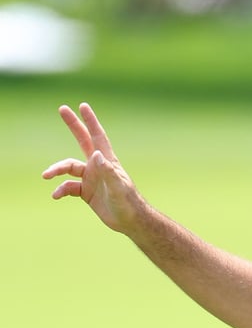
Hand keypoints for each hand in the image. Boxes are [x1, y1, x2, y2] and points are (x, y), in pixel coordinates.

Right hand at [42, 103, 143, 232]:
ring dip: (57, 170)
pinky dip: (60, 190)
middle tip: (62, 108)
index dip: (90, 121)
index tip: (83, 106)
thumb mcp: (118, 187)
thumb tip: (96, 155)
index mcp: (107, 161)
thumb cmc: (128, 203)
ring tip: (46, 176)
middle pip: (82, 141)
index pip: (98, 136)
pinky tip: (56, 195)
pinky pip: (68, 187)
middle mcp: (98, 166)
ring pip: (69, 168)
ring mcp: (91, 178)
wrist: (130, 221)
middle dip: (73, 125)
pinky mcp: (86, 192)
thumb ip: (108, 171)